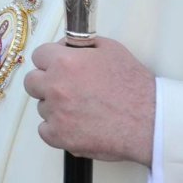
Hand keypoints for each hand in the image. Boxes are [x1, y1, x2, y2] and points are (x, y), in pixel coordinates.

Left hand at [23, 36, 154, 166]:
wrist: (150, 120)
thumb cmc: (134, 86)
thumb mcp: (109, 49)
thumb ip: (81, 45)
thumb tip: (65, 45)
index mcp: (64, 62)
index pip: (38, 55)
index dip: (50, 60)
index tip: (58, 66)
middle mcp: (55, 86)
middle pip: (32, 82)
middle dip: (46, 82)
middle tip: (65, 88)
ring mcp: (56, 113)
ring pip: (42, 106)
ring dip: (55, 106)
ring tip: (80, 108)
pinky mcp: (60, 136)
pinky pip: (45, 130)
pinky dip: (57, 129)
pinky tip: (76, 124)